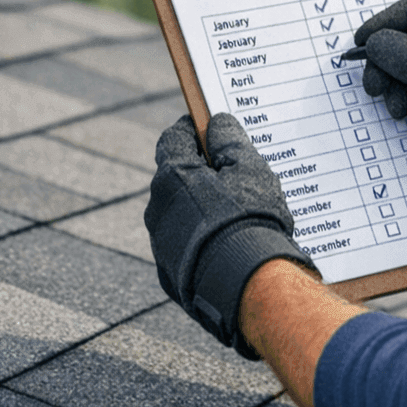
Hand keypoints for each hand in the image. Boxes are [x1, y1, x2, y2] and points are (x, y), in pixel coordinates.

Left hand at [145, 113, 315, 357]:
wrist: (246, 284)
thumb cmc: (249, 218)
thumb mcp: (249, 169)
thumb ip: (230, 141)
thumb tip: (218, 122)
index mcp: (172, 175)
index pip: (174, 138)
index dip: (193, 129)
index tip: (211, 127)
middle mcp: (157, 207)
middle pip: (177, 179)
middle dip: (201, 174)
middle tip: (235, 176)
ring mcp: (160, 244)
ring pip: (181, 216)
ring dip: (202, 211)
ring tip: (239, 218)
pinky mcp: (169, 274)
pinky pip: (185, 248)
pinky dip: (203, 243)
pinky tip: (231, 248)